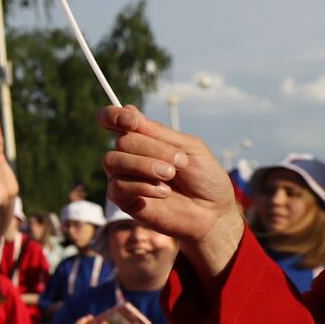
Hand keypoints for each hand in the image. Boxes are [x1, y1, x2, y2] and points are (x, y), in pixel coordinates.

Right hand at [98, 105, 244, 272]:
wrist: (213, 212)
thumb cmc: (204, 178)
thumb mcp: (189, 147)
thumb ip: (159, 132)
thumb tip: (128, 111)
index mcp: (142, 138)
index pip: (111, 119)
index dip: (113, 116)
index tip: (132, 122)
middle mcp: (128, 155)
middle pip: (121, 141)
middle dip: (152, 149)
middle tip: (180, 162)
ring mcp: (123, 177)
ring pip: (113, 160)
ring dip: (145, 166)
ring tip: (170, 175)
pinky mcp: (122, 200)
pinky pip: (118, 185)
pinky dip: (143, 186)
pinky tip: (164, 193)